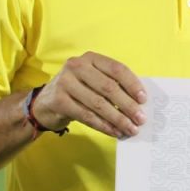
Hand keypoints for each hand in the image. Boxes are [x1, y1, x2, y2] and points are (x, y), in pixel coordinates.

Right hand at [33, 52, 147, 137]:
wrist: (45, 102)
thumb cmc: (78, 90)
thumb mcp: (93, 80)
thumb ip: (112, 85)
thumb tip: (138, 103)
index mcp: (90, 58)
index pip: (116, 69)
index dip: (132, 84)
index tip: (144, 100)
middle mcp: (76, 66)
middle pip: (109, 87)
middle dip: (128, 105)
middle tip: (140, 119)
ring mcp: (65, 82)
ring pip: (98, 104)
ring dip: (118, 119)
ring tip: (130, 129)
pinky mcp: (59, 100)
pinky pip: (86, 116)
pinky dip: (103, 126)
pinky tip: (114, 132)